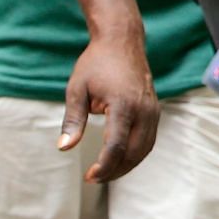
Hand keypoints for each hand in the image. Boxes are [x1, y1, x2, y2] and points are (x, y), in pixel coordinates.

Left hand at [59, 24, 157, 182]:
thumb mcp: (77, 89)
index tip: (89, 176)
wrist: (122, 41)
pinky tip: (120, 157)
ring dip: (127, 165)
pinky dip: (136, 153)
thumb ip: (72, 120)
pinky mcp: (155, 109)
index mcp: (124, 104)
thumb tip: (64, 147)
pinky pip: (149, 139)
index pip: (116, 146)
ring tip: (106, 172)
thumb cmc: (96, 63)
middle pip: (133, 152)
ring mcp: (152, 109)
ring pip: (145, 148)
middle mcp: (143, 109)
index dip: (103, 166)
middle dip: (114, 170)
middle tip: (93, 178)